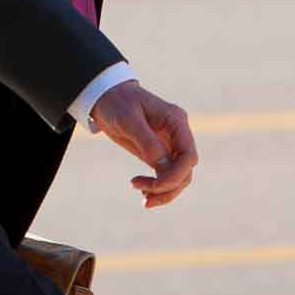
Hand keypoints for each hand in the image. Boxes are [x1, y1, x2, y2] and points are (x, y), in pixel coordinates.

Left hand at [88, 79, 197, 207]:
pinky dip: (158, 187)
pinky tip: (143, 191)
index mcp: (176, 121)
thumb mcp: (128, 119)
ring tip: (144, 199)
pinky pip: (166, 175)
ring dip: (164, 191)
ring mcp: (170, 144)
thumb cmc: (117, 102)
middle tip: (143, 192)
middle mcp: (178, 134)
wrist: (105, 96)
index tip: (154, 186)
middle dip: (168, 186)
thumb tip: (163, 168)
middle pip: (186, 170)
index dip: (176, 175)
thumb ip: (147, 142)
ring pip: (179, 177)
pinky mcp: (159, 153)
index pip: (188, 156)